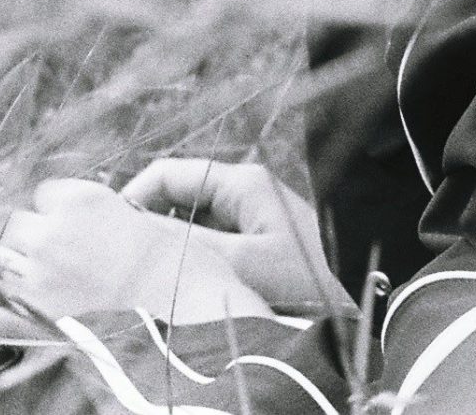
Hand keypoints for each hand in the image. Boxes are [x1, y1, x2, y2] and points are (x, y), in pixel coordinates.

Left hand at [0, 178, 272, 339]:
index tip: (66, 224)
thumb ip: (124, 220)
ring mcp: (38, 280)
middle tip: (37, 251)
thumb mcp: (163, 230)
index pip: (48, 194)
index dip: (56, 210)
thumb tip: (112, 223)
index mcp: (86, 201)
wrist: (195, 332)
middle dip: (25, 236)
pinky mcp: (32, 324)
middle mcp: (54, 233)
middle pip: (16, 224)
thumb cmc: (192, 278)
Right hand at [121, 159, 341, 313]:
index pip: (168, 174)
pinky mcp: (257, 245)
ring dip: (171, 248)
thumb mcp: (244, 262)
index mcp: (241, 183)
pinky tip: (182, 288)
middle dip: (150, 227)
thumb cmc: (313, 279)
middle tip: (126, 263)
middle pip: (177, 198)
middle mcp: (243, 192)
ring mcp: (251, 218)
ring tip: (150, 278)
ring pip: (191, 225)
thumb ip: (188, 244)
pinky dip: (192, 261)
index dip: (134, 198)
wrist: (365, 301)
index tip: (110, 234)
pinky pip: (210, 245)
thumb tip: (134, 230)